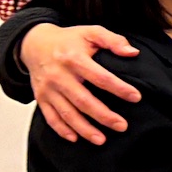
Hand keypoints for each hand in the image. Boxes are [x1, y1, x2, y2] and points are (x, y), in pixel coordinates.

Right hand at [23, 24, 138, 144]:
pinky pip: (50, 117)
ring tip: (102, 140)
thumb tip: (133, 52)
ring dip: (84, 129)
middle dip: (103, 116)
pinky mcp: (40, 98)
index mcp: (74, 58)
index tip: (136, 97)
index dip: (119, 88)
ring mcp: (48, 89)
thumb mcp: (91, 32)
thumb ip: (113, 40)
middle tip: (122, 126)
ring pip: (67, 113)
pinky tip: (76, 139)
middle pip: (83, 100)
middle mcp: (59, 76)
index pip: (100, 77)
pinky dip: (62, 130)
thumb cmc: (69, 39)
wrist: (35, 44)